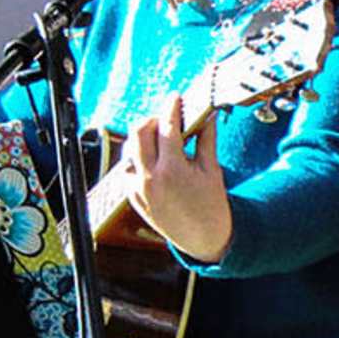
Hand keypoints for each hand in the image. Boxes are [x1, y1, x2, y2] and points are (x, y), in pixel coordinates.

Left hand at [119, 94, 233, 262]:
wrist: (202, 239)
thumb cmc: (211, 206)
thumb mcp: (211, 169)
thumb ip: (206, 139)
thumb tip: (208, 114)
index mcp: (172, 169)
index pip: (166, 127)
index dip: (171, 108)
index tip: (175, 98)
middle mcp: (150, 178)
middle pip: (139, 133)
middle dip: (152, 120)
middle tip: (166, 119)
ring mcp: (138, 189)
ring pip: (128, 150)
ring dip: (142, 140)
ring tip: (160, 140)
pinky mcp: (133, 198)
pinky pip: (127, 170)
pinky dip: (137, 160)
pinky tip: (152, 159)